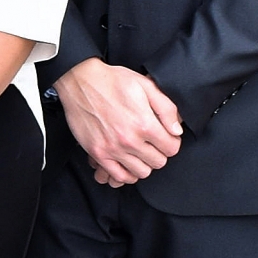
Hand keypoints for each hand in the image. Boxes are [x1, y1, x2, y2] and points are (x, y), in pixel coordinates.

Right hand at [54, 59, 182, 186]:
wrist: (80, 82)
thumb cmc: (112, 81)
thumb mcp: (146, 86)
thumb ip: (167, 109)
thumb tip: (177, 130)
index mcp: (145, 124)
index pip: (172, 148)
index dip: (172, 142)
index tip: (165, 136)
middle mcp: (130, 140)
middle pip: (158, 162)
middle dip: (159, 152)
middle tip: (151, 143)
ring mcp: (112, 149)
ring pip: (141, 172)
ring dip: (143, 163)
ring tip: (139, 152)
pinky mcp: (98, 153)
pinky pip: (119, 176)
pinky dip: (126, 173)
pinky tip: (127, 162)